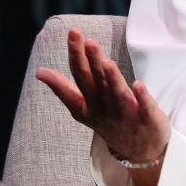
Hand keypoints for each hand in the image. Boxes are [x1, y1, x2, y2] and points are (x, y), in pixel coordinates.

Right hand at [35, 27, 170, 163]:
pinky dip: (141, 97)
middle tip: (87, 40)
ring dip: (112, 79)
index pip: (80, 76)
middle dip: (92, 61)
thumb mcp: (82, 108)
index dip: (76, 55)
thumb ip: (63, 89)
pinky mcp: (147, 119)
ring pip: (117, 95)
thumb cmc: (109, 121)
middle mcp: (105, 109)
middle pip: (97, 82)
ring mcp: (126, 115)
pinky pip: (144, 107)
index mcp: (89, 104)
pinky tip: (138, 84)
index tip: (73, 33)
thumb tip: (38, 72)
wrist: (139, 153)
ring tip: (107, 61)